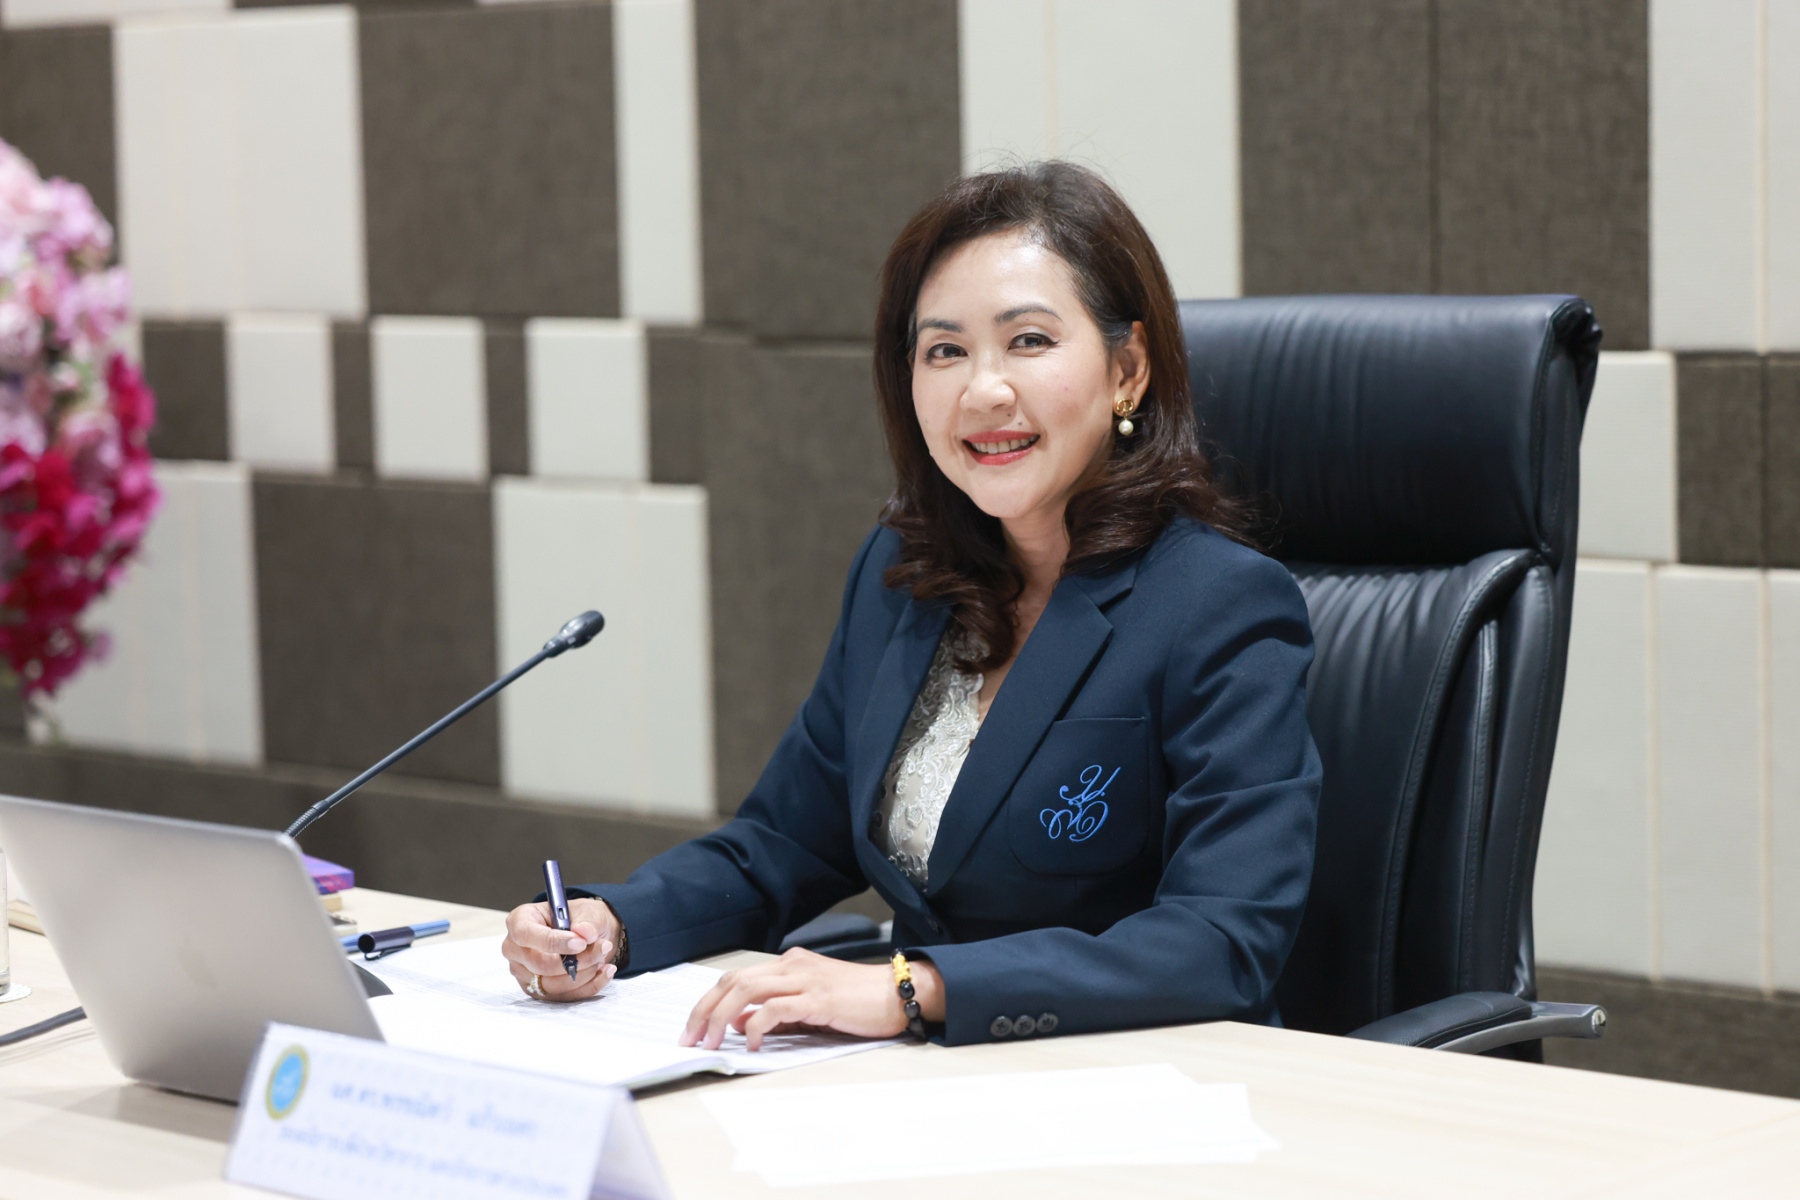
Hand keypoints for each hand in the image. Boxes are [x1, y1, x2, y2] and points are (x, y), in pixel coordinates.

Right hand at [501, 896, 619, 1001]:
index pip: (525, 935)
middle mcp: (515, 949)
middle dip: (576, 960)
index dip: (553, 942)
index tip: (581, 943)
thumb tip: (585, 932)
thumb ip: (587, 920)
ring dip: (584, 973)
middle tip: (602, 948)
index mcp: (519, 920)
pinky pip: (563, 997)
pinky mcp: (537, 991)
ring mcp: (523, 973)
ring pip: (552, 984)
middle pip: (539, 964)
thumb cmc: (579, 918)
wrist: (586, 935)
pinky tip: (604, 971)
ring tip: (602, 956)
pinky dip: (589, 986)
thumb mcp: (587, 910)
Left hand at [680, 948, 942, 1050]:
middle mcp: (792, 966)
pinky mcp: (818, 998)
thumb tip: (741, 1024)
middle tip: (690, 1039)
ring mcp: (805, 979)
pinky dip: (757, 1026)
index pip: (736, 977)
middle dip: (704, 1010)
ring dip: (721, 1018)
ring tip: (711, 1043)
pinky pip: (776, 1008)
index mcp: (789, 964)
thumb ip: (777, 1013)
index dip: (708, 1002)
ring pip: (747, 990)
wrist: (898, 993)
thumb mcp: (810, 1006)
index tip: (693, 1029)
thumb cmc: (858, 1002)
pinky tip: (751, 1044)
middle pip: (733, 981)